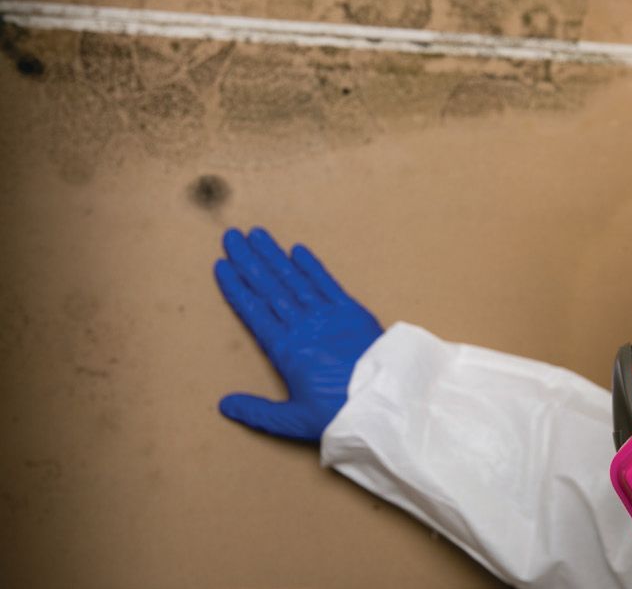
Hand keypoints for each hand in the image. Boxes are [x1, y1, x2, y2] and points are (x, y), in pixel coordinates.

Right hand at [214, 227, 382, 440]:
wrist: (385, 402)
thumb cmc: (341, 413)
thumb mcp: (294, 420)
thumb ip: (258, 411)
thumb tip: (225, 405)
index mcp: (285, 350)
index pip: (253, 311)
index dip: (236, 287)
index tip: (222, 266)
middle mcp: (303, 326)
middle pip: (270, 287)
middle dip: (249, 261)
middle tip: (231, 237)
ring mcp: (328, 315)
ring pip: (295, 280)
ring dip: (275, 256)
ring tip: (257, 235)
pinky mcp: (353, 312)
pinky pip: (328, 284)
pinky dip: (312, 266)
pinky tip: (298, 250)